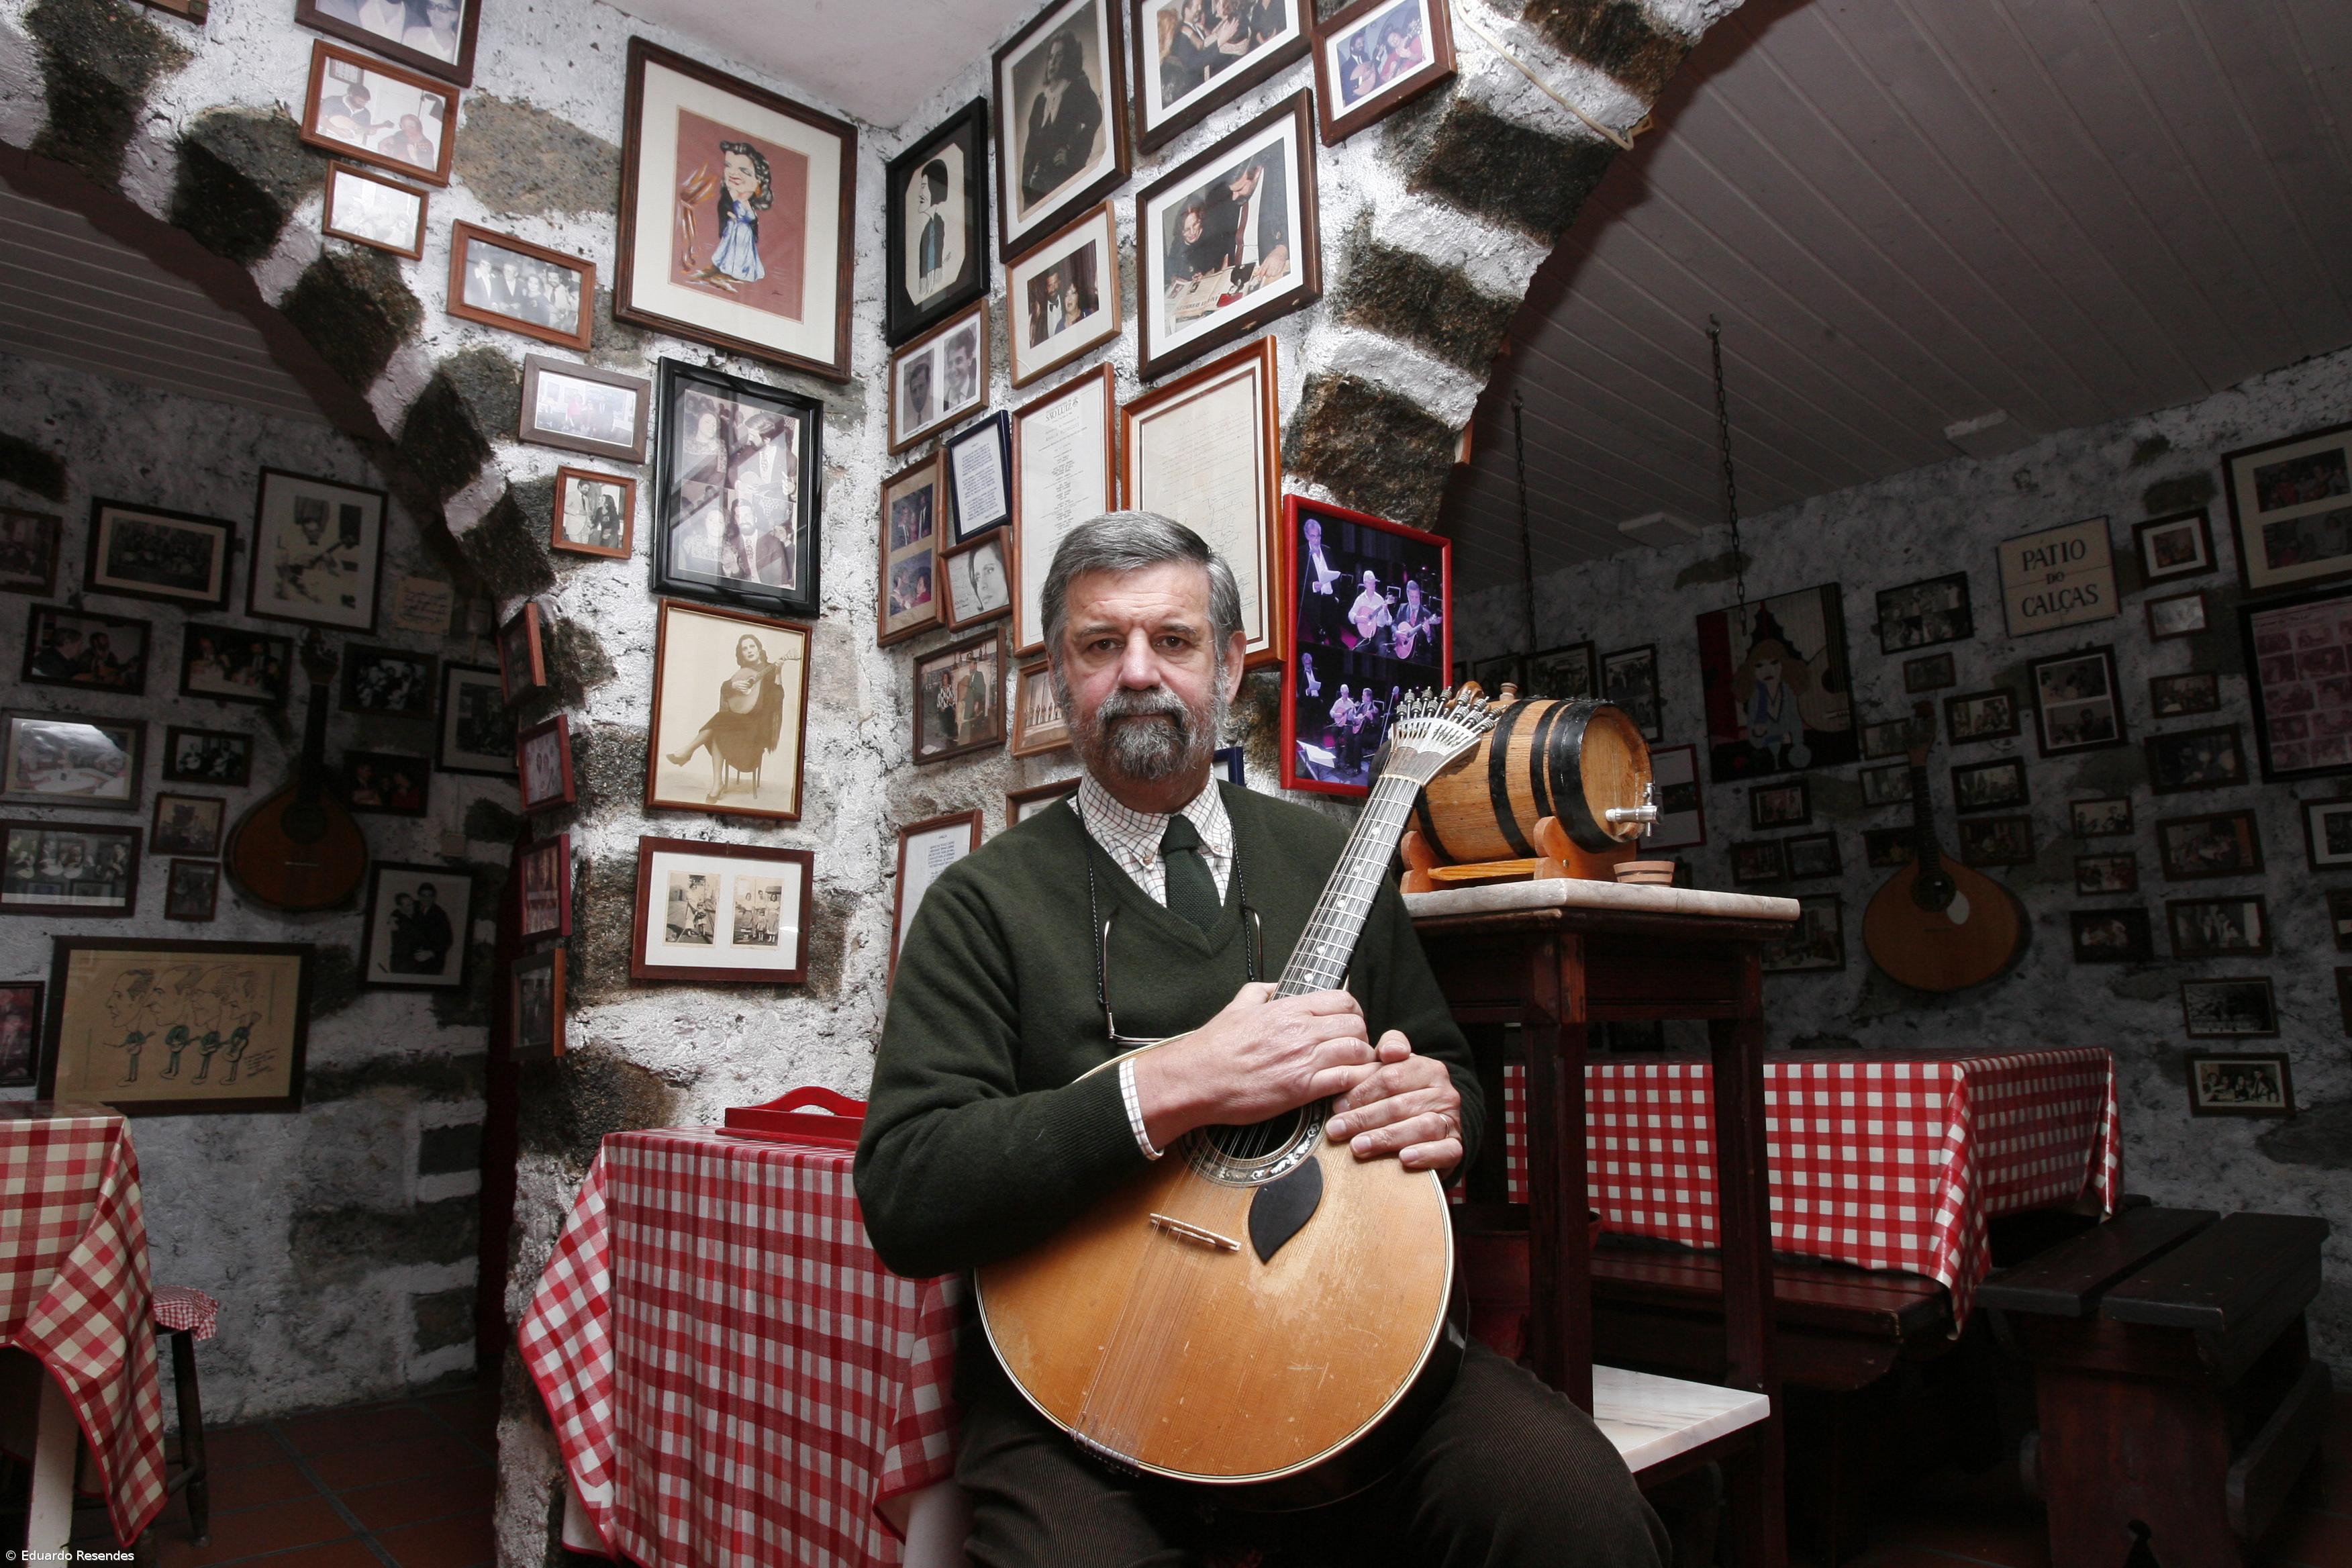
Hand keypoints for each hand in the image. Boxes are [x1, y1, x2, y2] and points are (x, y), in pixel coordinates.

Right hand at [1132, 982, 1375, 1148]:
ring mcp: (1304, 1060)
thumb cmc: (1214, 1048)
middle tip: (1354, 1046)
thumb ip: (1261, 991)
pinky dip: (1354, 1082)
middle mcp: (1301, 1031)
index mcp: (1288, 1008)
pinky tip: (1346, 1085)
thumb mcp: (1237, 1006)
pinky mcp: (1302, 1089)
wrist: (1197, 1079)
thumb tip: (1275, 986)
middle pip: (1357, 1025)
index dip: (1353, 1011)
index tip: (1350, 1022)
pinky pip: (1346, 1080)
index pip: (1343, 1000)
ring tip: (1353, 1067)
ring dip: (1361, 1059)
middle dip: (1361, 1036)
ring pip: (1358, 1051)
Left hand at [1258, 244, 1289, 284]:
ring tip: (1271, 270)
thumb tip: (1258, 273)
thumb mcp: (1266, 259)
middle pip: (1268, 273)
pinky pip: (1277, 274)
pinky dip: (1275, 274)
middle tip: (1266, 273)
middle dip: (1266, 275)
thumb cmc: (1273, 255)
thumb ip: (1262, 267)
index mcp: (1269, 261)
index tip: (1260, 276)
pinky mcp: (1281, 268)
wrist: (1281, 252)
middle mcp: (1273, 263)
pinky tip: (1274, 270)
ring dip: (1270, 274)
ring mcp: (1278, 266)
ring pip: (1273, 275)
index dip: (1261, 274)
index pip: (1264, 269)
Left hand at [1323, 1032, 1462, 1173]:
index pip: (1392, 1077)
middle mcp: (1444, 1093)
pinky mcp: (1456, 1147)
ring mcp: (1452, 1120)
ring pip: (1421, 1127)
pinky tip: (1403, 1158)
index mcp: (1428, 1069)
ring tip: (1358, 1146)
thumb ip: (1388, 1049)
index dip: (1362, 1092)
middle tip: (1336, 1130)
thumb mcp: (1393, 1068)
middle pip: (1401, 1104)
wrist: (1431, 1126)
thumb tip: (1388, 1051)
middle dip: (1364, 1118)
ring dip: (1386, 1137)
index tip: (1337, 1106)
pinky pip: (1446, 1150)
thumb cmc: (1402, 1095)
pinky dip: (1425, 1154)